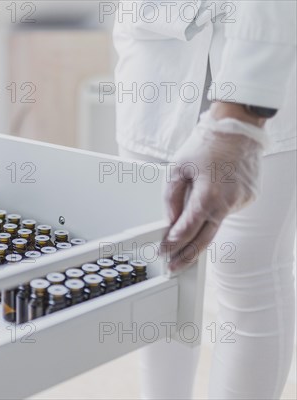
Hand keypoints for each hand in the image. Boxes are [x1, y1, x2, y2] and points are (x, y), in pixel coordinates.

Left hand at [161, 107, 265, 271]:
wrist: (237, 129)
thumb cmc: (206, 145)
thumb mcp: (177, 168)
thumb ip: (171, 197)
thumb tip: (169, 220)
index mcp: (208, 196)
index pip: (187, 229)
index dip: (173, 243)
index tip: (164, 252)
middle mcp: (228, 203)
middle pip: (205, 239)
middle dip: (187, 255)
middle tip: (174, 267)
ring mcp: (241, 202)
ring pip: (216, 223)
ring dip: (201, 229)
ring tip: (184, 231)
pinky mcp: (248, 198)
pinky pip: (226, 210)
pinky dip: (215, 209)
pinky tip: (211, 196)